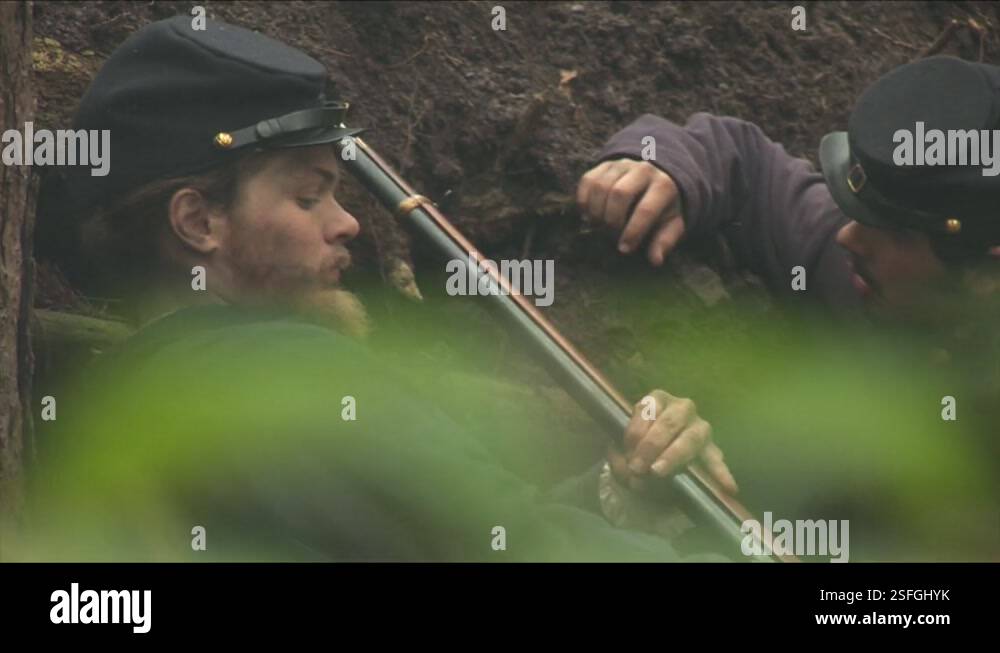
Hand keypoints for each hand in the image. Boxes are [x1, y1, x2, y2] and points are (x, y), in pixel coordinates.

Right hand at [576, 159, 685, 265]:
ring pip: (600, 186)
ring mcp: (623, 165)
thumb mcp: (671, 225)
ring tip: (598, 226)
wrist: (656, 178)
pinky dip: (583, 201)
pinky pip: (587, 180)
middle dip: (611, 220)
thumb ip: (664, 241)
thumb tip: (655, 261)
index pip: (645, 210)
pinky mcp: (605, 164)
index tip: (624, 249)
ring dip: (595, 211)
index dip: (632, 232)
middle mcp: (644, 170)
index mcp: (664, 186)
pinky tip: (588, 215)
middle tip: (610, 235)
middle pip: (619, 194)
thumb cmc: (663, 208)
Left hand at [607, 389, 737, 494]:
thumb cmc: (638, 446)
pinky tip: (728, 486)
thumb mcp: (624, 448)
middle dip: (651, 445)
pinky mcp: (711, 447)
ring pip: (691, 438)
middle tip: (639, 467)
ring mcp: (699, 427)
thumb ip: (621, 459)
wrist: (656, 455)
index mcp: (657, 399)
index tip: (626, 454)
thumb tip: (630, 474)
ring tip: (659, 472)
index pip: (646, 410)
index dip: (635, 433)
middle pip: (669, 422)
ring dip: (673, 456)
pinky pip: (716, 459)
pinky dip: (721, 473)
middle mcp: (682, 407)